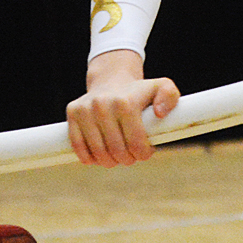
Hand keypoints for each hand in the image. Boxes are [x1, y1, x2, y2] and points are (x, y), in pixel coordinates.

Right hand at [65, 49, 179, 167]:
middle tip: (131, 155)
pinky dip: (89, 158)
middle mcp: (103, 104)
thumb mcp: (162, 87)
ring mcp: (86, 109)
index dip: (142, 154)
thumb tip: (159, 113)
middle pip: (117, 151)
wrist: (111, 81)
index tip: (144, 152)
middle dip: (127, 159)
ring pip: (98, 153)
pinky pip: (78, 147)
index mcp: (125, 102)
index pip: (136, 143)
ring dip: (109, 161)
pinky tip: (98, 156)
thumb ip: (170, 97)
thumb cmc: (139, 91)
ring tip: (117, 156)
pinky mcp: (72, 112)